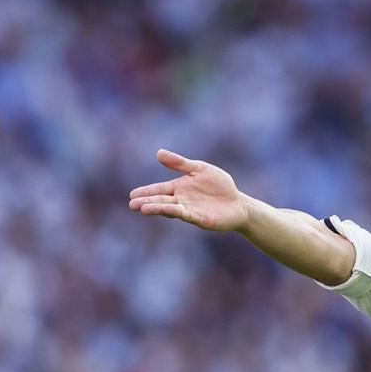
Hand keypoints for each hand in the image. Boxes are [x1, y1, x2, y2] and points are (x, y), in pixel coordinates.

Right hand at [128, 149, 248, 231]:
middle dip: (146, 202)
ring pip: (170, 209)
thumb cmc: (220, 185)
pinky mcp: (200, 218)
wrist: (238, 203)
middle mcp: (181, 200)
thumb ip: (180, 163)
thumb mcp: (200, 169)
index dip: (146, 192)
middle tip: (132, 204)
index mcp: (179, 188)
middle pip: (160, 201)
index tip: (132, 195)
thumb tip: (158, 153)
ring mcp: (190, 210)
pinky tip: (167, 209)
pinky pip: (186, 214)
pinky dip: (175, 211)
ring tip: (143, 208)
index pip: (159, 190)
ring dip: (157, 208)